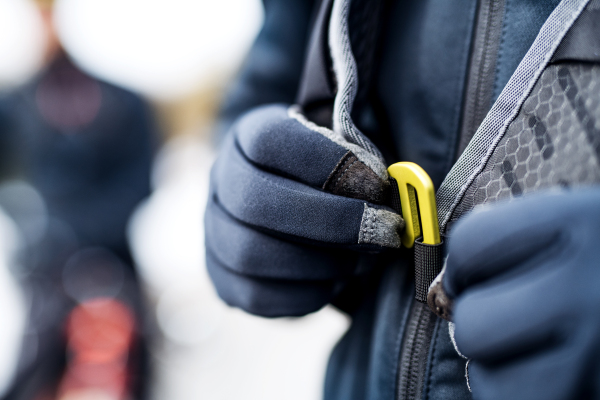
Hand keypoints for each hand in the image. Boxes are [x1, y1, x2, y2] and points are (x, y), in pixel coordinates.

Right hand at [205, 104, 402, 316]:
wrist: (286, 209)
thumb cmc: (325, 178)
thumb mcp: (340, 153)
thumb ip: (360, 164)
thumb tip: (398, 192)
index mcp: (247, 139)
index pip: (270, 141)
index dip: (327, 162)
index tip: (379, 182)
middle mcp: (222, 183)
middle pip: (258, 203)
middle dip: (332, 221)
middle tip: (385, 232)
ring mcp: (215, 234)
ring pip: (254, 254)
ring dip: (322, 262)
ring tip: (363, 260)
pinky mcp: (225, 280)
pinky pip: (260, 297)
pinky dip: (309, 293)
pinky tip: (336, 279)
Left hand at [443, 188, 599, 399]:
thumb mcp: (593, 226)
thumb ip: (531, 239)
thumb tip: (450, 286)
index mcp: (588, 222)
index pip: (471, 242)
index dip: (465, 263)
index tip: (478, 274)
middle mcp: (592, 289)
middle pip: (473, 321)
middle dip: (483, 325)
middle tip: (516, 320)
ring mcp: (598, 357)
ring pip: (490, 382)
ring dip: (504, 372)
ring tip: (546, 356)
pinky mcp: (594, 396)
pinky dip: (527, 395)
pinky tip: (560, 378)